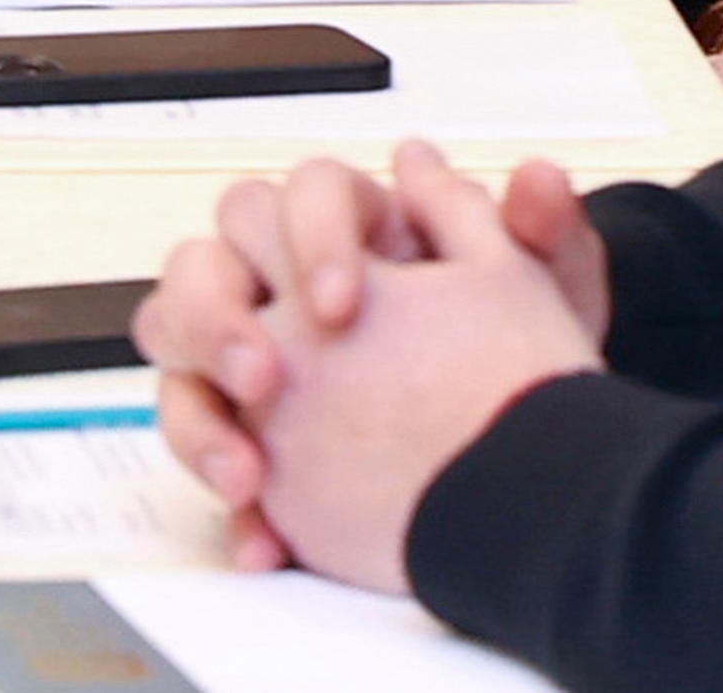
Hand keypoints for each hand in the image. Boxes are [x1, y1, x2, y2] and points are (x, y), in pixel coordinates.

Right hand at [232, 145, 610, 590]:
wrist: (526, 456)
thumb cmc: (517, 356)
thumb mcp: (543, 303)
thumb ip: (545, 232)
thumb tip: (538, 181)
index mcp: (355, 231)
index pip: (302, 194)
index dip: (308, 239)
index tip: (344, 303)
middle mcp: (285, 285)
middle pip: (203, 266)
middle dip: (217, 319)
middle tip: (265, 379)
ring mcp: (254, 361)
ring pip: (177, 359)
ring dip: (197, 417)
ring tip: (246, 474)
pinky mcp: (252, 438)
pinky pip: (210, 460)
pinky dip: (232, 509)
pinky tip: (265, 542)